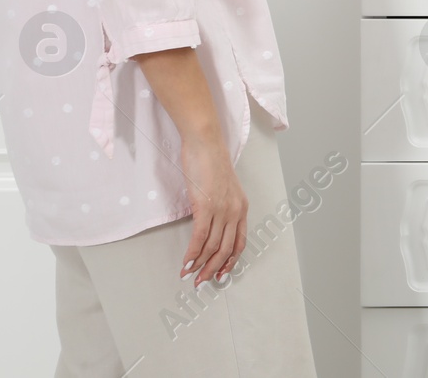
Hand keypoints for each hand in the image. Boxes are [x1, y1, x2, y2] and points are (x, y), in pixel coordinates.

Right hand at [178, 134, 247, 286]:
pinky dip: (192, 254)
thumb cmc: (210, 162)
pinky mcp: (205, 207)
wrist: (205, 144)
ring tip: (189, 276)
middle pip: (225, 249)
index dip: (230, 261)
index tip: (221, 274)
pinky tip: (185, 263)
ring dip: (200, 265)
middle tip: (201, 282)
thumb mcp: (222, 188)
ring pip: (212, 247)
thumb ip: (221, 206)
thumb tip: (210, 224)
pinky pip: (199, 237)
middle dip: (212, 269)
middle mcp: (235, 211)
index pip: (239, 242)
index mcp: (242, 207)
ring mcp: (221, 210)